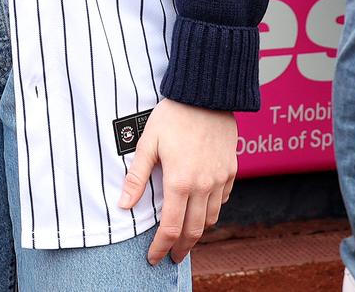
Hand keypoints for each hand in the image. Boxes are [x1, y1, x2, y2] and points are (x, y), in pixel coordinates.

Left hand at [119, 99, 237, 264]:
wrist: (206, 96)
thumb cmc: (172, 116)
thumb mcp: (147, 143)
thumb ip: (137, 177)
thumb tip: (123, 205)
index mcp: (179, 181)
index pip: (170, 228)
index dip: (161, 247)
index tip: (155, 258)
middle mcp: (203, 186)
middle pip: (193, 230)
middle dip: (181, 248)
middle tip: (172, 256)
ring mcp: (220, 180)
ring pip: (211, 218)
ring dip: (197, 231)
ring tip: (185, 235)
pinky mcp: (231, 171)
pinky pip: (222, 200)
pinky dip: (211, 209)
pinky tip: (200, 207)